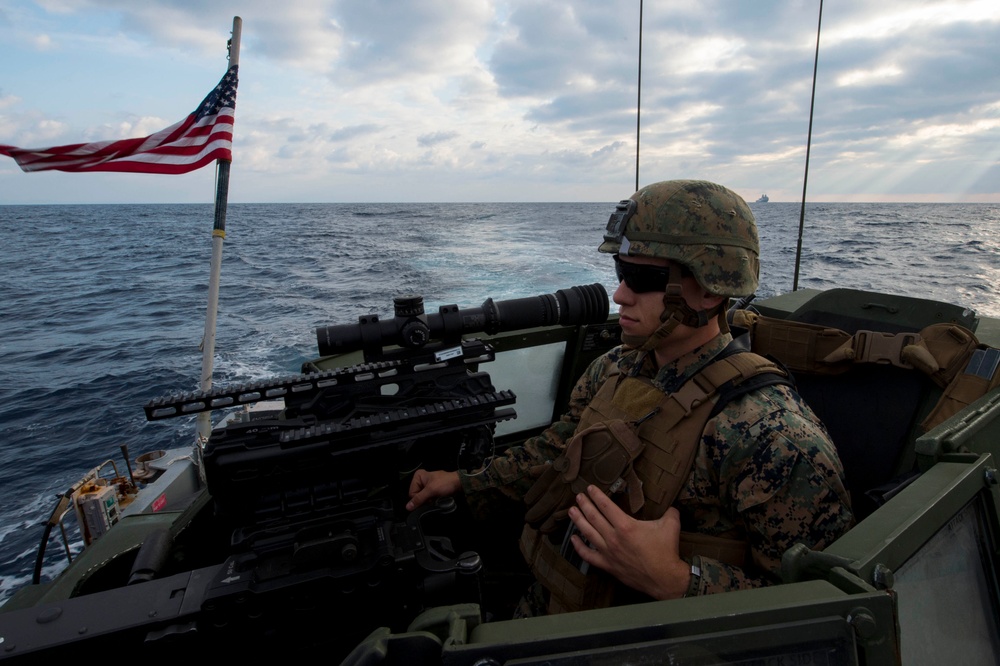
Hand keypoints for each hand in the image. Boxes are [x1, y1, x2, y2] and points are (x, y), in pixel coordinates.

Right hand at [406, 469, 460, 510]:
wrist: (459, 484)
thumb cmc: (446, 483)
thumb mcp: (431, 490)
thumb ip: (419, 499)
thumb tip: (408, 506)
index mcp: (418, 476)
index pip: (411, 493)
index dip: (419, 498)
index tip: (427, 498)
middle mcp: (421, 480)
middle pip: (416, 496)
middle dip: (424, 499)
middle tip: (432, 497)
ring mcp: (426, 485)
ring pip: (422, 499)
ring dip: (428, 501)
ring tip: (435, 497)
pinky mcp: (431, 490)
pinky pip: (427, 499)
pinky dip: (431, 500)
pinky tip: (436, 498)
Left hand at [567, 484, 690, 599]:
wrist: (665, 578)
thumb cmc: (666, 551)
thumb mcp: (671, 525)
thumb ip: (670, 512)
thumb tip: (672, 507)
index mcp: (626, 526)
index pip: (606, 506)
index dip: (597, 496)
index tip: (590, 488)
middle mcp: (614, 538)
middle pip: (594, 517)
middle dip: (585, 505)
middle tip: (578, 497)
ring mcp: (609, 552)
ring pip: (588, 533)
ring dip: (578, 521)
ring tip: (572, 511)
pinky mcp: (608, 565)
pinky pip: (588, 555)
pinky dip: (579, 547)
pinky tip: (573, 539)